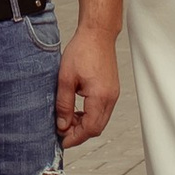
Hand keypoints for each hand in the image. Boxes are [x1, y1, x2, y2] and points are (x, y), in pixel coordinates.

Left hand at [55, 22, 119, 145]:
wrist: (97, 34)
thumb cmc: (82, 51)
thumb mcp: (65, 78)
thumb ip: (64, 104)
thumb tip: (62, 125)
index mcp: (100, 96)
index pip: (90, 128)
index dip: (75, 138)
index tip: (62, 140)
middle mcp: (110, 98)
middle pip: (97, 128)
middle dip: (79, 134)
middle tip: (62, 132)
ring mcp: (113, 94)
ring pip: (100, 120)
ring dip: (84, 125)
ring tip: (67, 120)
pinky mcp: (111, 90)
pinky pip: (102, 111)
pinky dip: (90, 115)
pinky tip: (77, 110)